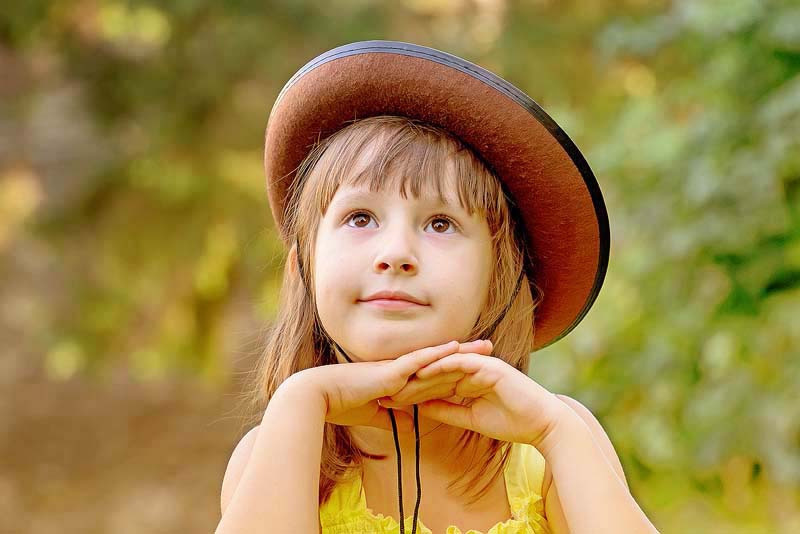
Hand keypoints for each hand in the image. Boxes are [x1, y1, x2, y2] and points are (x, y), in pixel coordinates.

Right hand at [295, 340, 484, 433]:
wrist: (320, 398)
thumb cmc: (341, 405)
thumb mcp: (373, 415)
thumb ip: (391, 418)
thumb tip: (409, 426)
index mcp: (400, 380)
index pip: (434, 374)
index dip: (456, 368)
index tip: (477, 365)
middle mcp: (402, 370)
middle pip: (442, 361)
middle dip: (467, 355)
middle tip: (491, 347)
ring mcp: (398, 368)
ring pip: (436, 357)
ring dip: (461, 351)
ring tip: (485, 345)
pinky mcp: (391, 370)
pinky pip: (419, 360)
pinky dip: (437, 354)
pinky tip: (456, 346)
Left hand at [379, 341, 565, 447]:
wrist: (542, 424)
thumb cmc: (512, 423)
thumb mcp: (470, 419)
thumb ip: (447, 411)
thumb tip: (421, 409)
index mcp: (469, 381)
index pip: (435, 385)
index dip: (413, 392)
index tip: (391, 401)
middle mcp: (473, 369)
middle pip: (435, 373)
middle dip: (410, 383)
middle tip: (386, 390)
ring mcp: (481, 364)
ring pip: (444, 365)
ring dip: (421, 373)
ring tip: (398, 380)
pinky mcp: (489, 365)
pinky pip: (461, 362)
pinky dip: (442, 366)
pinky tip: (423, 371)